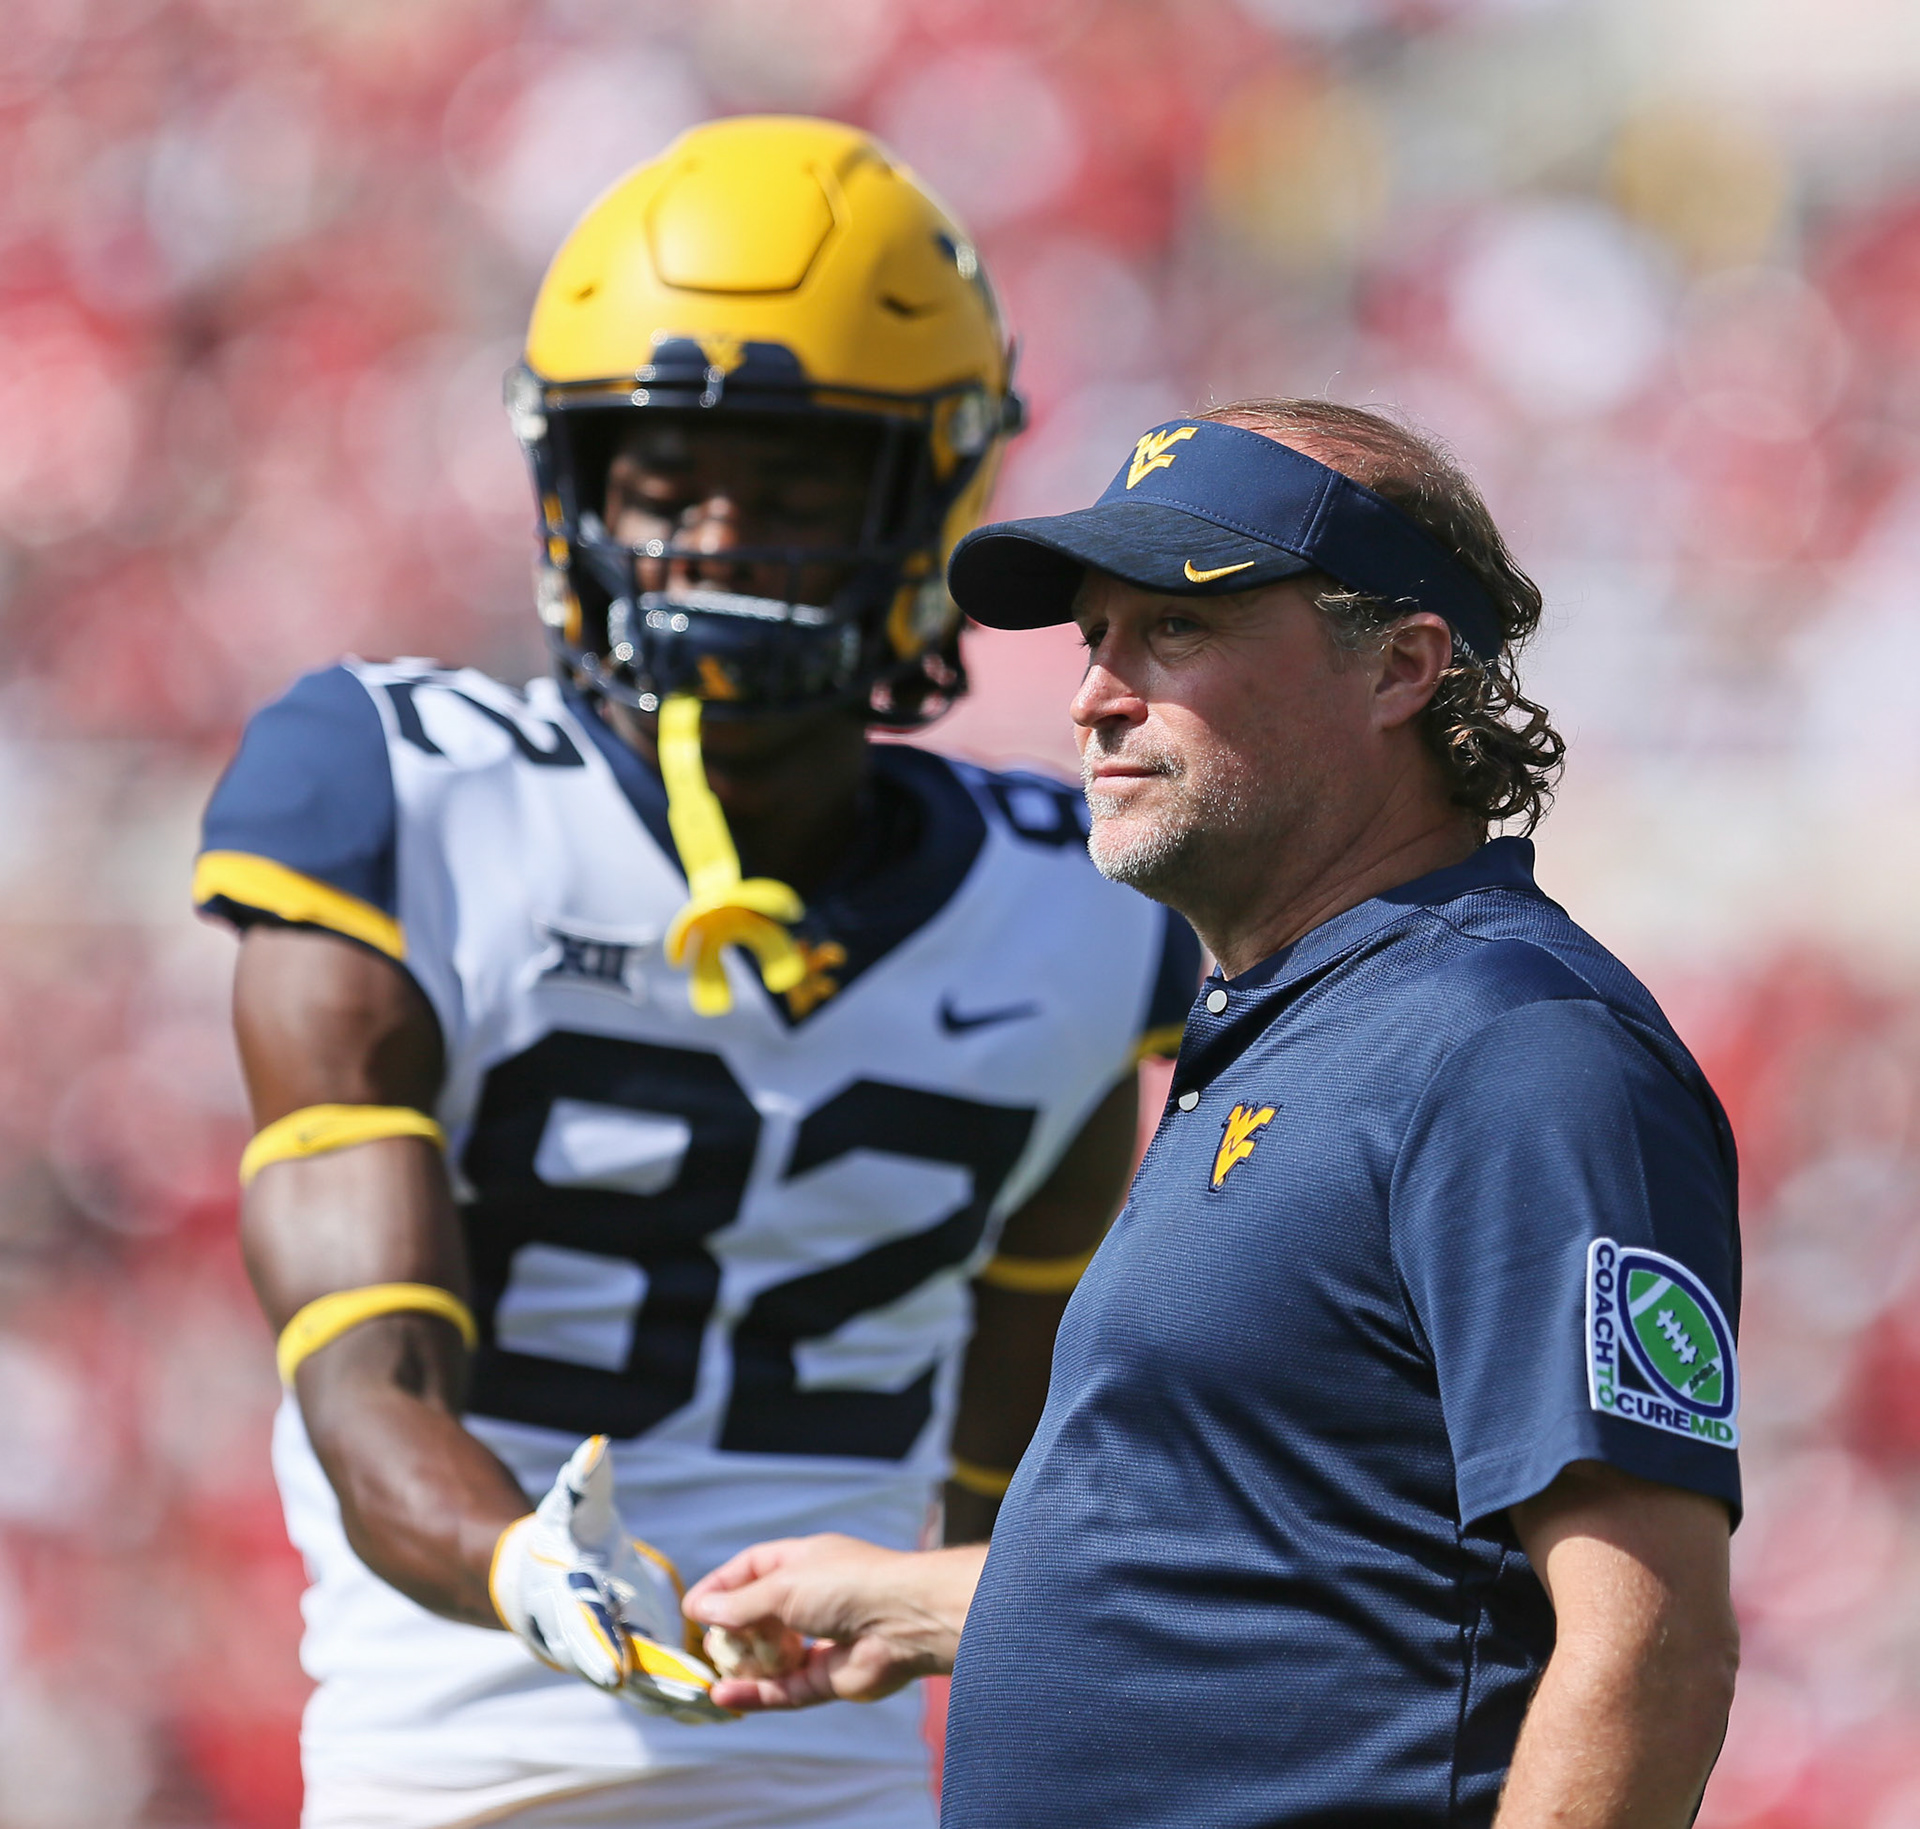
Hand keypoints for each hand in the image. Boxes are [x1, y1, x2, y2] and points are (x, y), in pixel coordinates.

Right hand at [491, 1436, 732, 1723]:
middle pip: (628, 1669)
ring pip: (654, 1686)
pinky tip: (732, 1705)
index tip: (613, 1668)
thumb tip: (592, 1449)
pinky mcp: (644, 1662)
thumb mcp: (575, 1506)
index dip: (598, 1648)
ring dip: (686, 1699)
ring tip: (726, 1707)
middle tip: (696, 1692)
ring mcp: (622, 1657)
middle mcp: (598, 1639)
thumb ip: (585, 1483)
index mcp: (575, 1603)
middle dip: (662, 1682)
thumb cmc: (565, 1535)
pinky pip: (671, 1686)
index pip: (584, 1628)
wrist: (553, 1572)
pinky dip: (696, 1699)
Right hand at [683, 1534, 983, 1711]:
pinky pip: (784, 1689)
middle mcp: (812, 1599)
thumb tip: (701, 1610)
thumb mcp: (783, 1585)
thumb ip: (740, 1603)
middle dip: (731, 1631)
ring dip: (741, 1666)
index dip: (723, 1587)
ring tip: (711, 1672)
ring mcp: (820, 1640)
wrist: (904, 1621)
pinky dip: (755, 1693)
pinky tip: (724, 1695)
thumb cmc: (846, 1585)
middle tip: (705, 1644)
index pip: (753, 1569)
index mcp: (804, 1562)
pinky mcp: (828, 1678)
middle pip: (760, 1616)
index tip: (693, 1608)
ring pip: (771, 1657)